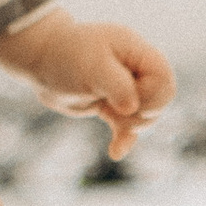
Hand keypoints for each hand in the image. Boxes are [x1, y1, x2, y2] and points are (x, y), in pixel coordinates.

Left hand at [0, 9, 175, 162]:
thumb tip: (132, 108)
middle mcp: (136, 70)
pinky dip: (124, 140)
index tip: (129, 101)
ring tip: (108, 117)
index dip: (153, 96)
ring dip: (130, 126)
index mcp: (136, 53)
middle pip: (160, 100)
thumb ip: (116, 85)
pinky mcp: (113, 106)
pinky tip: (115, 152)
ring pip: (145, 116)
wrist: (41, 62)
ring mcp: (126, 89)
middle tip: (115, 110)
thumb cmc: (66, 56)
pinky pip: (128, 127)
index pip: (164, 78)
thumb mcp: (91, 66)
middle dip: (141, 113)